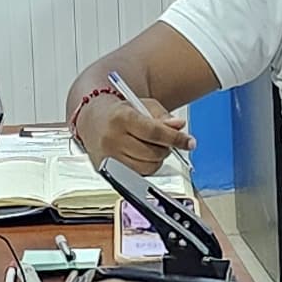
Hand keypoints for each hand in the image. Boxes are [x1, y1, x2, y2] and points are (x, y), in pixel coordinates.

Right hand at [70, 86, 191, 172]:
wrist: (92, 120)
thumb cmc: (119, 113)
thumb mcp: (142, 106)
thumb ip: (163, 117)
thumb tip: (179, 126)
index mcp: (121, 118)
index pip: (155, 132)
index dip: (176, 139)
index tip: (189, 142)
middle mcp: (112, 139)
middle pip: (153, 152)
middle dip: (166, 148)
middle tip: (166, 142)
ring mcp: (109, 157)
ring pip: (147, 167)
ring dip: (157, 160)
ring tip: (152, 148)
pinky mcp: (108, 171)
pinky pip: (138, 175)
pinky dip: (146, 167)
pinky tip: (141, 156)